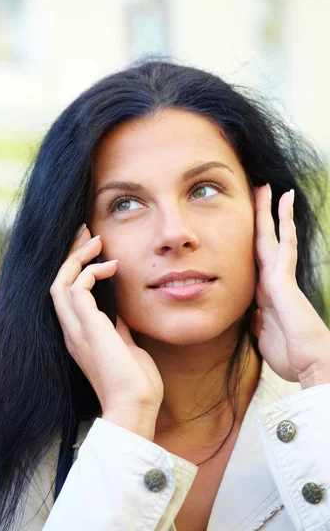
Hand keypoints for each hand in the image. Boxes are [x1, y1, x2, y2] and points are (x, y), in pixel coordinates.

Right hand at [50, 225, 163, 434]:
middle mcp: (72, 331)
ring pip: (60, 282)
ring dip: (77, 258)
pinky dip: (90, 272)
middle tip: (85, 232)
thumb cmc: (135, 383)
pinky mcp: (87, 327)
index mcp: (79, 336)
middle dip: (71, 255)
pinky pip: (76, 288)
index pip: (68, 295)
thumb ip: (117, 329)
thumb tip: (120, 314)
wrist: (135, 406)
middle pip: (58, 283)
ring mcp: (76, 329)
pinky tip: (110, 266)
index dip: (76, 269)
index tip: (92, 249)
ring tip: (96, 241)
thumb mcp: (125, 348)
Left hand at [253, 184, 329, 387]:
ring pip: (273, 235)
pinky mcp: (284, 277)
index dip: (250, 240)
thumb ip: (259, 321)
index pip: (255, 259)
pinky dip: (284, 221)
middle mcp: (272, 280)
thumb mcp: (264, 336)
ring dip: (270, 212)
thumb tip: (255, 315)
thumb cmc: (290, 354)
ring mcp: (280, 276)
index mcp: (265, 293)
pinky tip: (284, 202)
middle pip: (263, 241)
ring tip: (268, 188)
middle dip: (260, 217)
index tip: (243, 225)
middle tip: (257, 192)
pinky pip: (284, 242)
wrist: (310, 364)